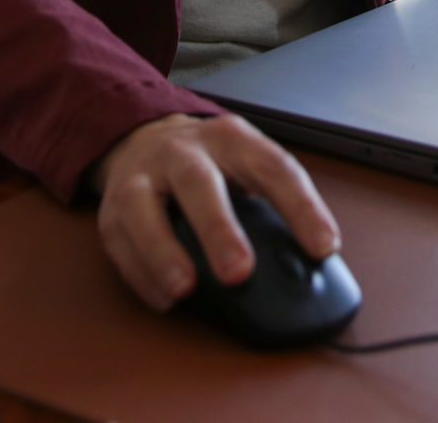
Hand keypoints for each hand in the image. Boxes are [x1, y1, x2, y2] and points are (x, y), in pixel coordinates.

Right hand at [90, 111, 339, 311]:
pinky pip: (121, 243)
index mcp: (231, 140)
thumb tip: (312, 261)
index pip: (273, 167)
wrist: (144, 139)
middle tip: (239, 273)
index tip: (323, 247)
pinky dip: (141, 274)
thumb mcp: (247, 165)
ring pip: (144, 210)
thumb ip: (275, 205)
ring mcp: (143, 177)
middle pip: (198, 183)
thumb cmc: (209, 164)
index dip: (302, 207)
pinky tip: (165, 298)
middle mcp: (183, 151)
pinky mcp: (113, 209)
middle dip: (217, 229)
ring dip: (164, 253)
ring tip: (185, 289)